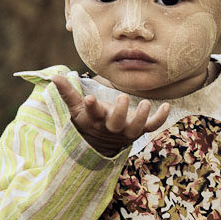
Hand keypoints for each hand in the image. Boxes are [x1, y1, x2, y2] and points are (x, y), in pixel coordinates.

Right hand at [51, 75, 169, 156]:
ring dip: (142, 117)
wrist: (102, 143)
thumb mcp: (77, 108)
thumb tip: (54, 76)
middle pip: (116, 123)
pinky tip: (166, 106)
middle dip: (120, 112)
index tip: (90, 99)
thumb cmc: (89, 119)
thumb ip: (68, 92)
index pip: (92, 114)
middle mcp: (112, 127)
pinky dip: (160, 118)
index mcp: (96, 119)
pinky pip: (152, 126)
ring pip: (136, 128)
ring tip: (147, 103)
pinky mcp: (139, 130)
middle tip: (123, 98)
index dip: (91, 107)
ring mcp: (127, 130)